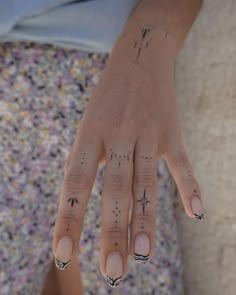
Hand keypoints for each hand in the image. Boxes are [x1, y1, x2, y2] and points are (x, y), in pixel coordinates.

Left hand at [52, 47, 203, 287]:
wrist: (138, 59)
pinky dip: (190, 187)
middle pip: (115, 190)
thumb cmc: (108, 99)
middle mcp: (117, 135)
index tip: (63, 255)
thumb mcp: (87, 125)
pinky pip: (181, 164)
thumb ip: (86, 162)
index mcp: (89, 135)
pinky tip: (196, 213)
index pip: (75, 184)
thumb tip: (78, 202)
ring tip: (143, 253)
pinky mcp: (171, 132)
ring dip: (146, 219)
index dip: (68, 220)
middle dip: (113, 231)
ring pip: (147, 182)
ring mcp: (146, 133)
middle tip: (112, 270)